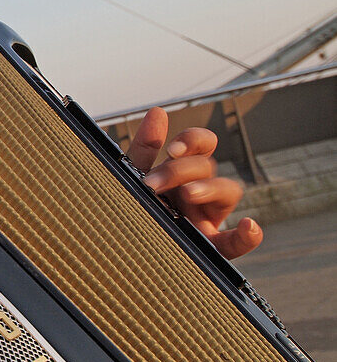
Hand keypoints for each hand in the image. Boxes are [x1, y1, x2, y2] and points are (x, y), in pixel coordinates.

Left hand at [127, 107, 261, 258]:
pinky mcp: (210, 249)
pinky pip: (237, 243)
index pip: (201, 145)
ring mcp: (206, 218)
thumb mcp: (131, 177)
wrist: (113, 249)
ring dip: (211, 188)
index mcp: (180, 171)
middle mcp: (197, 191)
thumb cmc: (127, 208)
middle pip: (207, 167)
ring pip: (228, 192)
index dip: (193, 140)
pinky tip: (249, 226)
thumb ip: (143, 148)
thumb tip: (158, 111)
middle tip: (152, 184)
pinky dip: (249, 235)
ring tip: (189, 194)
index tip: (172, 148)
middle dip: (181, 170)